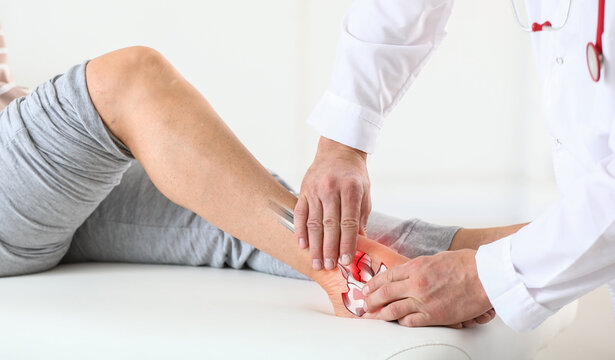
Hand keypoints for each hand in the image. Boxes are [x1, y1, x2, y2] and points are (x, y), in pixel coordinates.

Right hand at [295, 137, 369, 270]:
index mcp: (351, 190)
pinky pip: (300, 214)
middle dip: (329, 249)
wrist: (338, 150)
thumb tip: (361, 244)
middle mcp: (331, 189)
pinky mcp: (304, 190)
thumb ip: (361, 218)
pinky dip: (300, 230)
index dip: (347, 244)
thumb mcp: (365, 193)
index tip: (346, 261)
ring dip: (314, 245)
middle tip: (329, 267)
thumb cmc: (355, 175)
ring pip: (314, 223)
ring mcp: (315, 190)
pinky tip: (302, 245)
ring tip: (316, 262)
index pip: (348, 223)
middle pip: (329, 225)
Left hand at [363, 249, 491, 326]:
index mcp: (416, 266)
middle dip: (370, 299)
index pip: (387, 276)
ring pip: (392, 309)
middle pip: (384, 292)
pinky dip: (400, 322)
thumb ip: (419, 266)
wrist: (486, 276)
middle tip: (363, 303)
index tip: (366, 288)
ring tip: (370, 315)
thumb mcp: (436, 258)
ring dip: (379, 313)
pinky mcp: (434, 315)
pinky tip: (395, 322)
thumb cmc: (467, 264)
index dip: (373, 283)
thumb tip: (407, 272)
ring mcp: (424, 300)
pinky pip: (410, 321)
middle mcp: (416, 283)